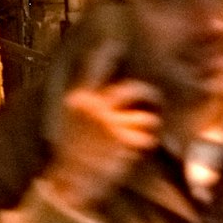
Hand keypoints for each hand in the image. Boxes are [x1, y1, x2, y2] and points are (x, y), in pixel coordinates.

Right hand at [46, 36, 159, 210]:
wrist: (69, 182)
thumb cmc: (74, 152)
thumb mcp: (73, 121)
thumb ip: (90, 103)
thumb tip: (112, 92)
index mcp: (79, 98)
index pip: (94, 67)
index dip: (107, 52)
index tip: (117, 39)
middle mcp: (94, 105)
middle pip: (132, 89)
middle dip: (148, 97)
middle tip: (153, 102)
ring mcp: (110, 122)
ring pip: (146, 116)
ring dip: (148, 126)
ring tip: (137, 136)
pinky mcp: (124, 138)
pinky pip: (148, 135)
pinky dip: (145, 144)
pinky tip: (133, 150)